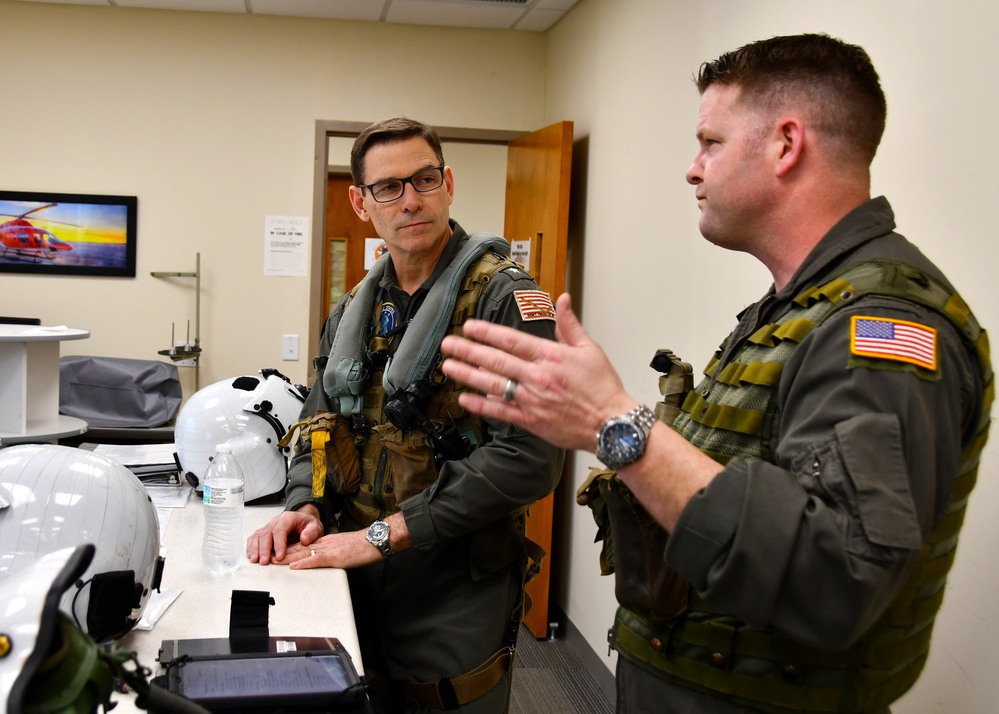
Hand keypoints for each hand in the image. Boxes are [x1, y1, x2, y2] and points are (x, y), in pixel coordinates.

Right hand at [246, 506, 323, 564]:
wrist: (303, 522)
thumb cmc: (308, 525)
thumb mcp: (315, 526)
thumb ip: (311, 532)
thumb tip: (304, 539)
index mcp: (288, 518)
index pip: (280, 530)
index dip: (279, 543)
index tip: (280, 556)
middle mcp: (275, 521)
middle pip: (266, 533)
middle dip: (264, 548)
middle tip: (265, 561)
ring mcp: (268, 527)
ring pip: (258, 536)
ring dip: (255, 548)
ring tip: (255, 560)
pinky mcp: (264, 534)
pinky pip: (254, 538)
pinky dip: (251, 547)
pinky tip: (252, 556)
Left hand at [276, 530, 383, 569]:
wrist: (376, 540)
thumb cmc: (364, 546)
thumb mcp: (344, 548)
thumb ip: (332, 552)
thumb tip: (323, 559)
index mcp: (326, 542)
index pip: (303, 545)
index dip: (288, 549)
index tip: (275, 552)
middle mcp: (325, 544)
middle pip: (299, 547)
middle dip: (281, 552)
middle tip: (266, 557)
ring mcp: (330, 550)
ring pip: (304, 552)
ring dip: (287, 558)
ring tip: (272, 561)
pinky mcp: (336, 557)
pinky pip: (317, 560)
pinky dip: (304, 563)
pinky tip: (294, 566)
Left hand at [441, 292, 636, 451]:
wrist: (611, 424)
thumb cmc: (602, 388)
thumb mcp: (590, 349)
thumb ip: (570, 325)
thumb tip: (562, 300)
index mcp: (551, 356)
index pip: (512, 340)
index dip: (487, 332)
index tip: (469, 326)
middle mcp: (538, 376)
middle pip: (496, 360)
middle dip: (468, 350)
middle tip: (448, 343)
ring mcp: (532, 399)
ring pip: (493, 384)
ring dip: (468, 375)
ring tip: (448, 366)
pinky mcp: (531, 421)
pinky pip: (500, 411)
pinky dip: (481, 405)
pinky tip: (465, 398)